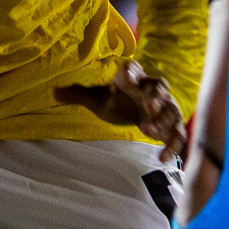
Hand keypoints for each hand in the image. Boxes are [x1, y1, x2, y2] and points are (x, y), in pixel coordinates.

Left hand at [54, 60, 187, 161]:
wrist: (131, 109)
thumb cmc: (113, 100)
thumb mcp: (95, 98)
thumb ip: (76, 94)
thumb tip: (52, 92)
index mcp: (131, 77)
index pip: (133, 69)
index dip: (132, 73)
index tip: (126, 79)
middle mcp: (151, 88)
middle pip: (158, 86)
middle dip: (155, 96)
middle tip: (150, 106)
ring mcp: (165, 106)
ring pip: (172, 109)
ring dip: (165, 119)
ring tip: (150, 130)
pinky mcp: (171, 124)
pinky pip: (177, 134)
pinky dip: (172, 145)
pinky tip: (162, 158)